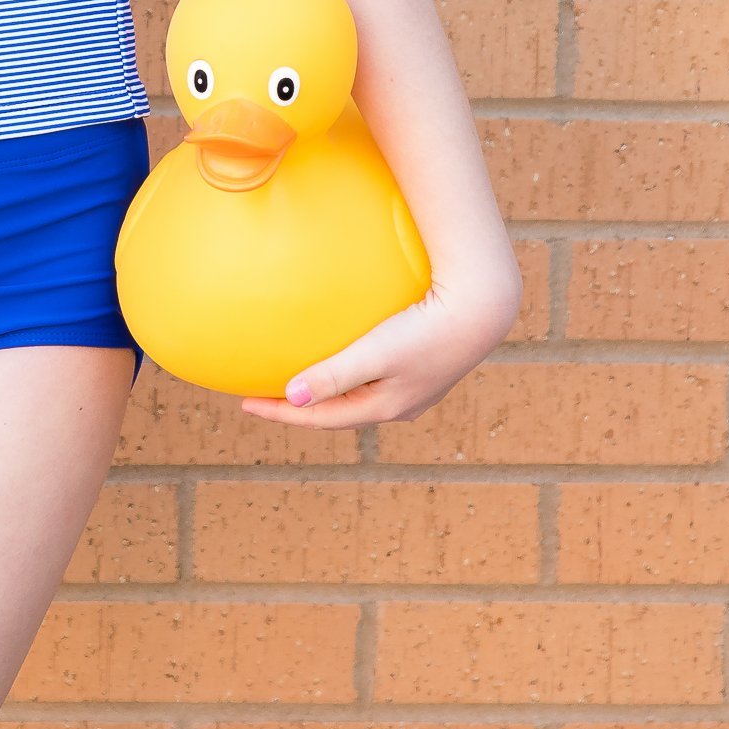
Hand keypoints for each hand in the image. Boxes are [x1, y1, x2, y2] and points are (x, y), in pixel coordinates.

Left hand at [238, 274, 521, 430]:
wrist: (484, 309)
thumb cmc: (428, 328)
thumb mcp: (377, 353)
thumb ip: (334, 375)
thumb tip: (292, 398)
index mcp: (384, 408)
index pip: (320, 419)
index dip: (281, 414)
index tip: (244, 404)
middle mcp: (400, 404)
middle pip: (338, 411)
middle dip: (302, 407)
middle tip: (266, 395)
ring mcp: (416, 385)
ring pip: (360, 394)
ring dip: (328, 389)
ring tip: (300, 376)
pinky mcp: (427, 362)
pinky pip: (377, 371)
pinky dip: (351, 368)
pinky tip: (345, 344)